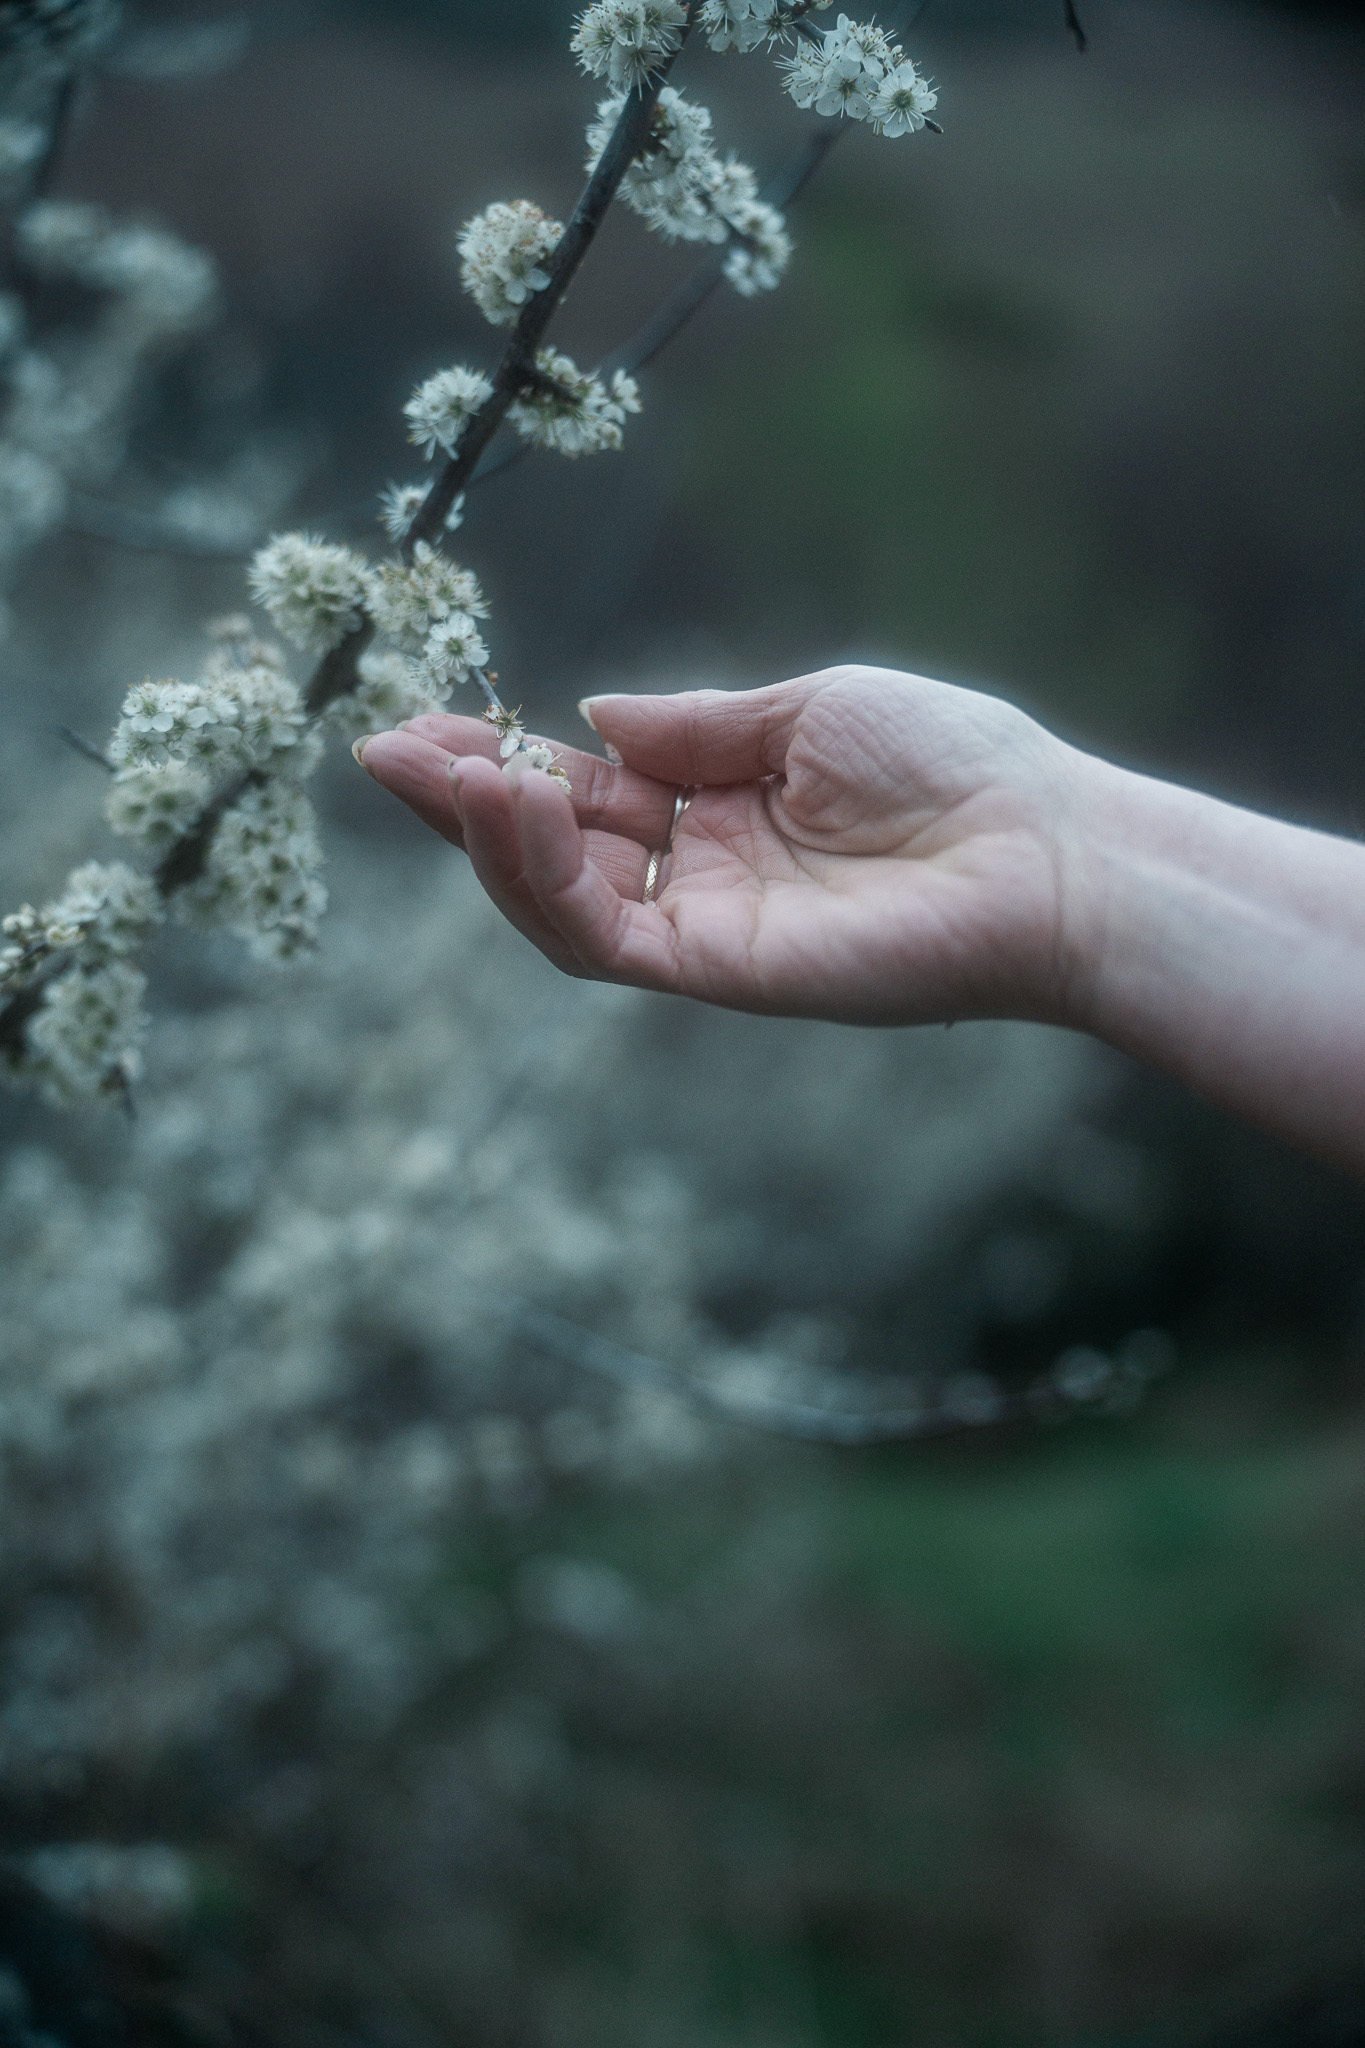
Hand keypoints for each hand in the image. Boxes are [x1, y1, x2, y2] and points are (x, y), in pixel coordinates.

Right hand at [354, 665, 1087, 1026]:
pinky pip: (604, 934)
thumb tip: (591, 712)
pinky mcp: (719, 971)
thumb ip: (694, 723)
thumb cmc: (955, 764)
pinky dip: (546, 876)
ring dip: (489, 839)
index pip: (588, 788)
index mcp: (723, 805)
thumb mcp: (807, 709)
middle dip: (464, 801)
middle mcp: (703, 873)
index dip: (509, 759)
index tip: (427, 720)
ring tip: (436, 770)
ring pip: (560, 903)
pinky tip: (514, 801)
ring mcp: (706, 929)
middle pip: (554, 848)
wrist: (1045, 847)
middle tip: (380, 750)